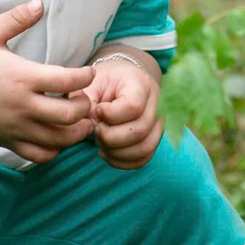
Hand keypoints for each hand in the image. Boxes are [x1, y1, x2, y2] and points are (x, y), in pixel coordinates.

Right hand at [0, 0, 95, 162]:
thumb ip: (16, 18)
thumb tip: (41, 3)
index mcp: (21, 77)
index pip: (67, 80)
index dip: (86, 77)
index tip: (88, 72)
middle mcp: (22, 105)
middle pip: (70, 115)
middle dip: (85, 106)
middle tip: (84, 97)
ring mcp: (16, 127)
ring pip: (59, 140)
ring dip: (76, 131)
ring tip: (80, 119)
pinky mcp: (8, 142)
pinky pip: (40, 155)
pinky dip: (55, 149)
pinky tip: (57, 135)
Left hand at [83, 54, 161, 168]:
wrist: (123, 83)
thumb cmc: (106, 82)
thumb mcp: (93, 83)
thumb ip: (86, 100)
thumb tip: (89, 123)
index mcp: (141, 85)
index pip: (133, 107)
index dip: (111, 115)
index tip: (96, 111)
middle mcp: (157, 105)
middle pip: (139, 131)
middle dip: (110, 137)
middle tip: (96, 129)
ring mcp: (158, 124)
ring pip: (144, 148)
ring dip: (116, 152)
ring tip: (100, 141)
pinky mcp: (154, 139)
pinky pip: (143, 159)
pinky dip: (121, 161)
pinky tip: (106, 152)